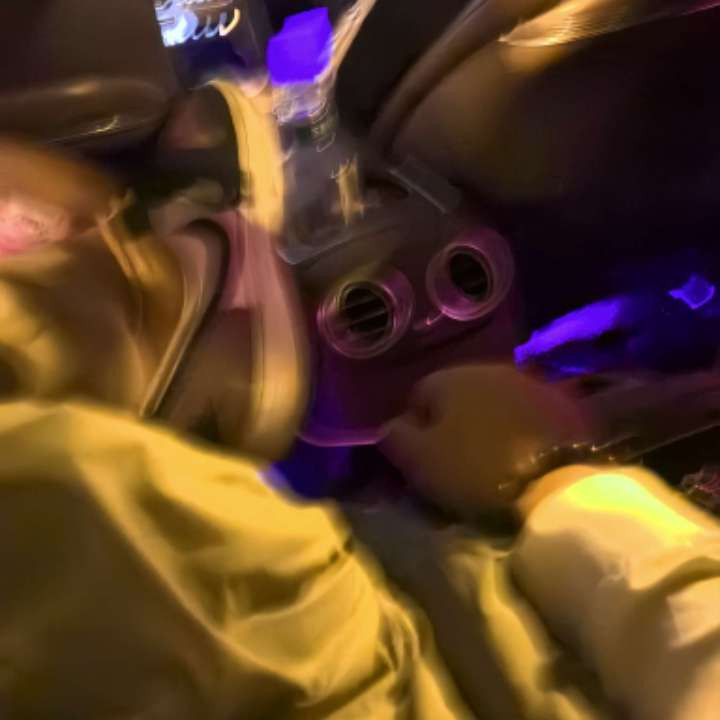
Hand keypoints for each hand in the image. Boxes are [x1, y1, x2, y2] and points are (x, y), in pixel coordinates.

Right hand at [379, 365, 590, 517]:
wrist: (555, 484)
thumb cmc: (474, 470)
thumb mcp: (418, 460)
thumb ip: (395, 437)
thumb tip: (390, 426)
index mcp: (450, 377)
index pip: (418, 397)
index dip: (415, 432)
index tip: (422, 462)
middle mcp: (489, 369)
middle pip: (458, 398)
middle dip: (452, 426)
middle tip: (455, 465)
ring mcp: (529, 383)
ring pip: (494, 405)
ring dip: (487, 427)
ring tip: (491, 463)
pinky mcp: (562, 404)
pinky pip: (527, 416)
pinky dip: (519, 431)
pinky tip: (522, 457)